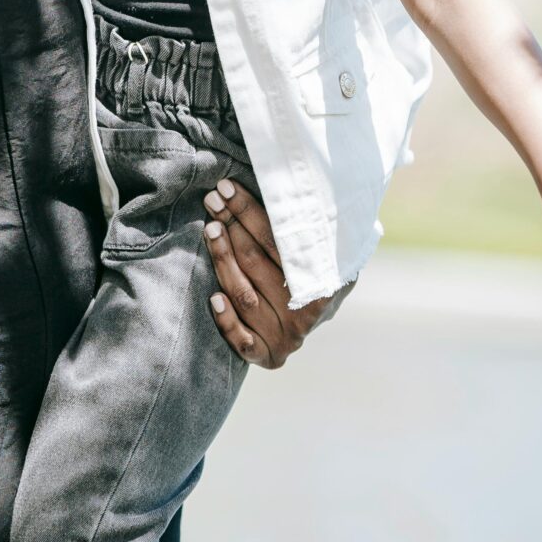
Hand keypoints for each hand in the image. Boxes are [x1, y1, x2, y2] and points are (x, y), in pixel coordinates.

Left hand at [201, 177, 335, 366]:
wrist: (320, 315)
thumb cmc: (318, 269)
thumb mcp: (332, 248)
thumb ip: (317, 227)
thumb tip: (301, 186)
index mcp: (322, 282)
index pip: (279, 241)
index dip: (250, 212)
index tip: (227, 188)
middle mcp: (304, 312)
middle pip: (257, 263)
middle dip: (232, 226)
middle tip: (213, 200)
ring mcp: (286, 336)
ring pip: (244, 295)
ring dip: (223, 259)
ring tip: (210, 228)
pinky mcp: (267, 355)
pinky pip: (243, 342)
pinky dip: (227, 321)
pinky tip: (214, 297)